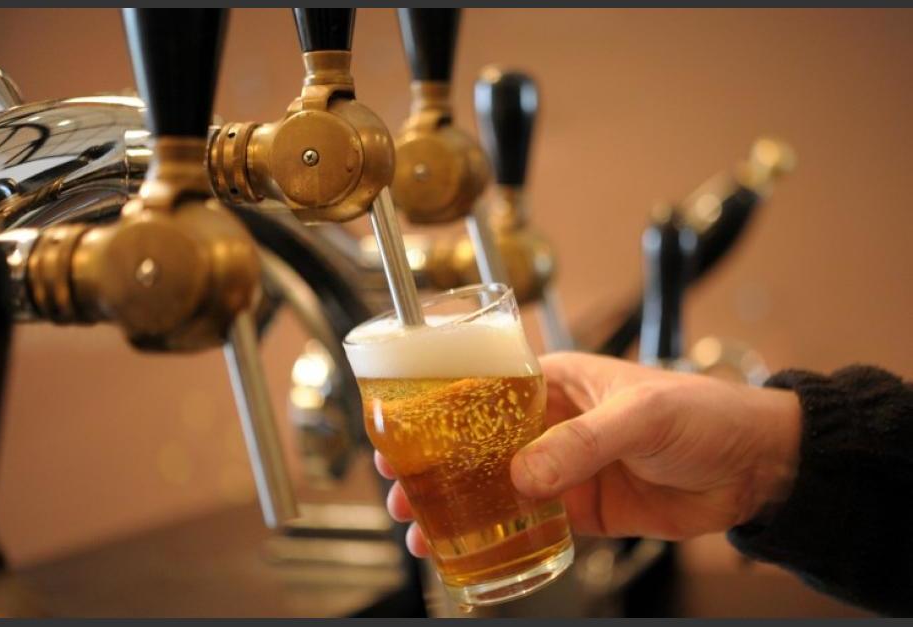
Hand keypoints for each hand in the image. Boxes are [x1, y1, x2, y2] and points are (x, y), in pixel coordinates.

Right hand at [378, 353, 801, 555]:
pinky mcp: (582, 507)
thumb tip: (526, 476)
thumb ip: (583, 443)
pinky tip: (473, 550)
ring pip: (498, 487)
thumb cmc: (702, 411)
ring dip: (460, 505)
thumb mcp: (639, 414)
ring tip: (420, 527)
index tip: (403, 432)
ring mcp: (564, 467)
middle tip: (400, 488)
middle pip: (477, 443)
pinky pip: (532, 522)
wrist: (753, 465)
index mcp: (556, 381)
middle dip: (436, 465)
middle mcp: (551, 423)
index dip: (437, 411)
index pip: (482, 389)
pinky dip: (502, 536)